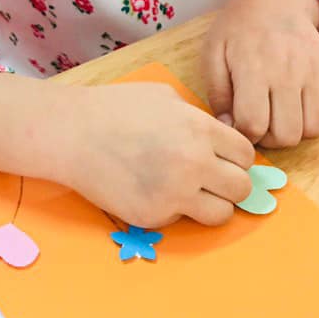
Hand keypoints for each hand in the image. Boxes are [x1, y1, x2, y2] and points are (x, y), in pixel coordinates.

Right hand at [57, 83, 254, 227]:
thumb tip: (219, 138)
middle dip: (231, 184)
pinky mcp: (153, 217)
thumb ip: (198, 119)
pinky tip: (153, 192)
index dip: (236, 158)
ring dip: (211, 205)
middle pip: (242, 188)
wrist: (72, 133)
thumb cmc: (115, 108)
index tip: (223, 160)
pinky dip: (174, 211)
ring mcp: (175, 194)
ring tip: (190, 194)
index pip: (246, 155)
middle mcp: (194, 163)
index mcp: (200, 130)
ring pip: (221, 214)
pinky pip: (182, 221)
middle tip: (211, 180)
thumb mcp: (166, 97)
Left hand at [202, 0, 318, 147]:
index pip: (253, 125)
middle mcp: (287, 74)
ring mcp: (312, 74)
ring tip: (278, 116)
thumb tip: (227, 126)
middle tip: (260, 123)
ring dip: (293, 131)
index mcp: (253, 69)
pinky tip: (295, 105)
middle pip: (286, 135)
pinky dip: (312, 118)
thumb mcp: (213, 52)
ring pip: (311, 130)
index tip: (239, 124)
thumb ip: (216, 92)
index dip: (244, 135)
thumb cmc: (239, 27)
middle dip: (269, 139)